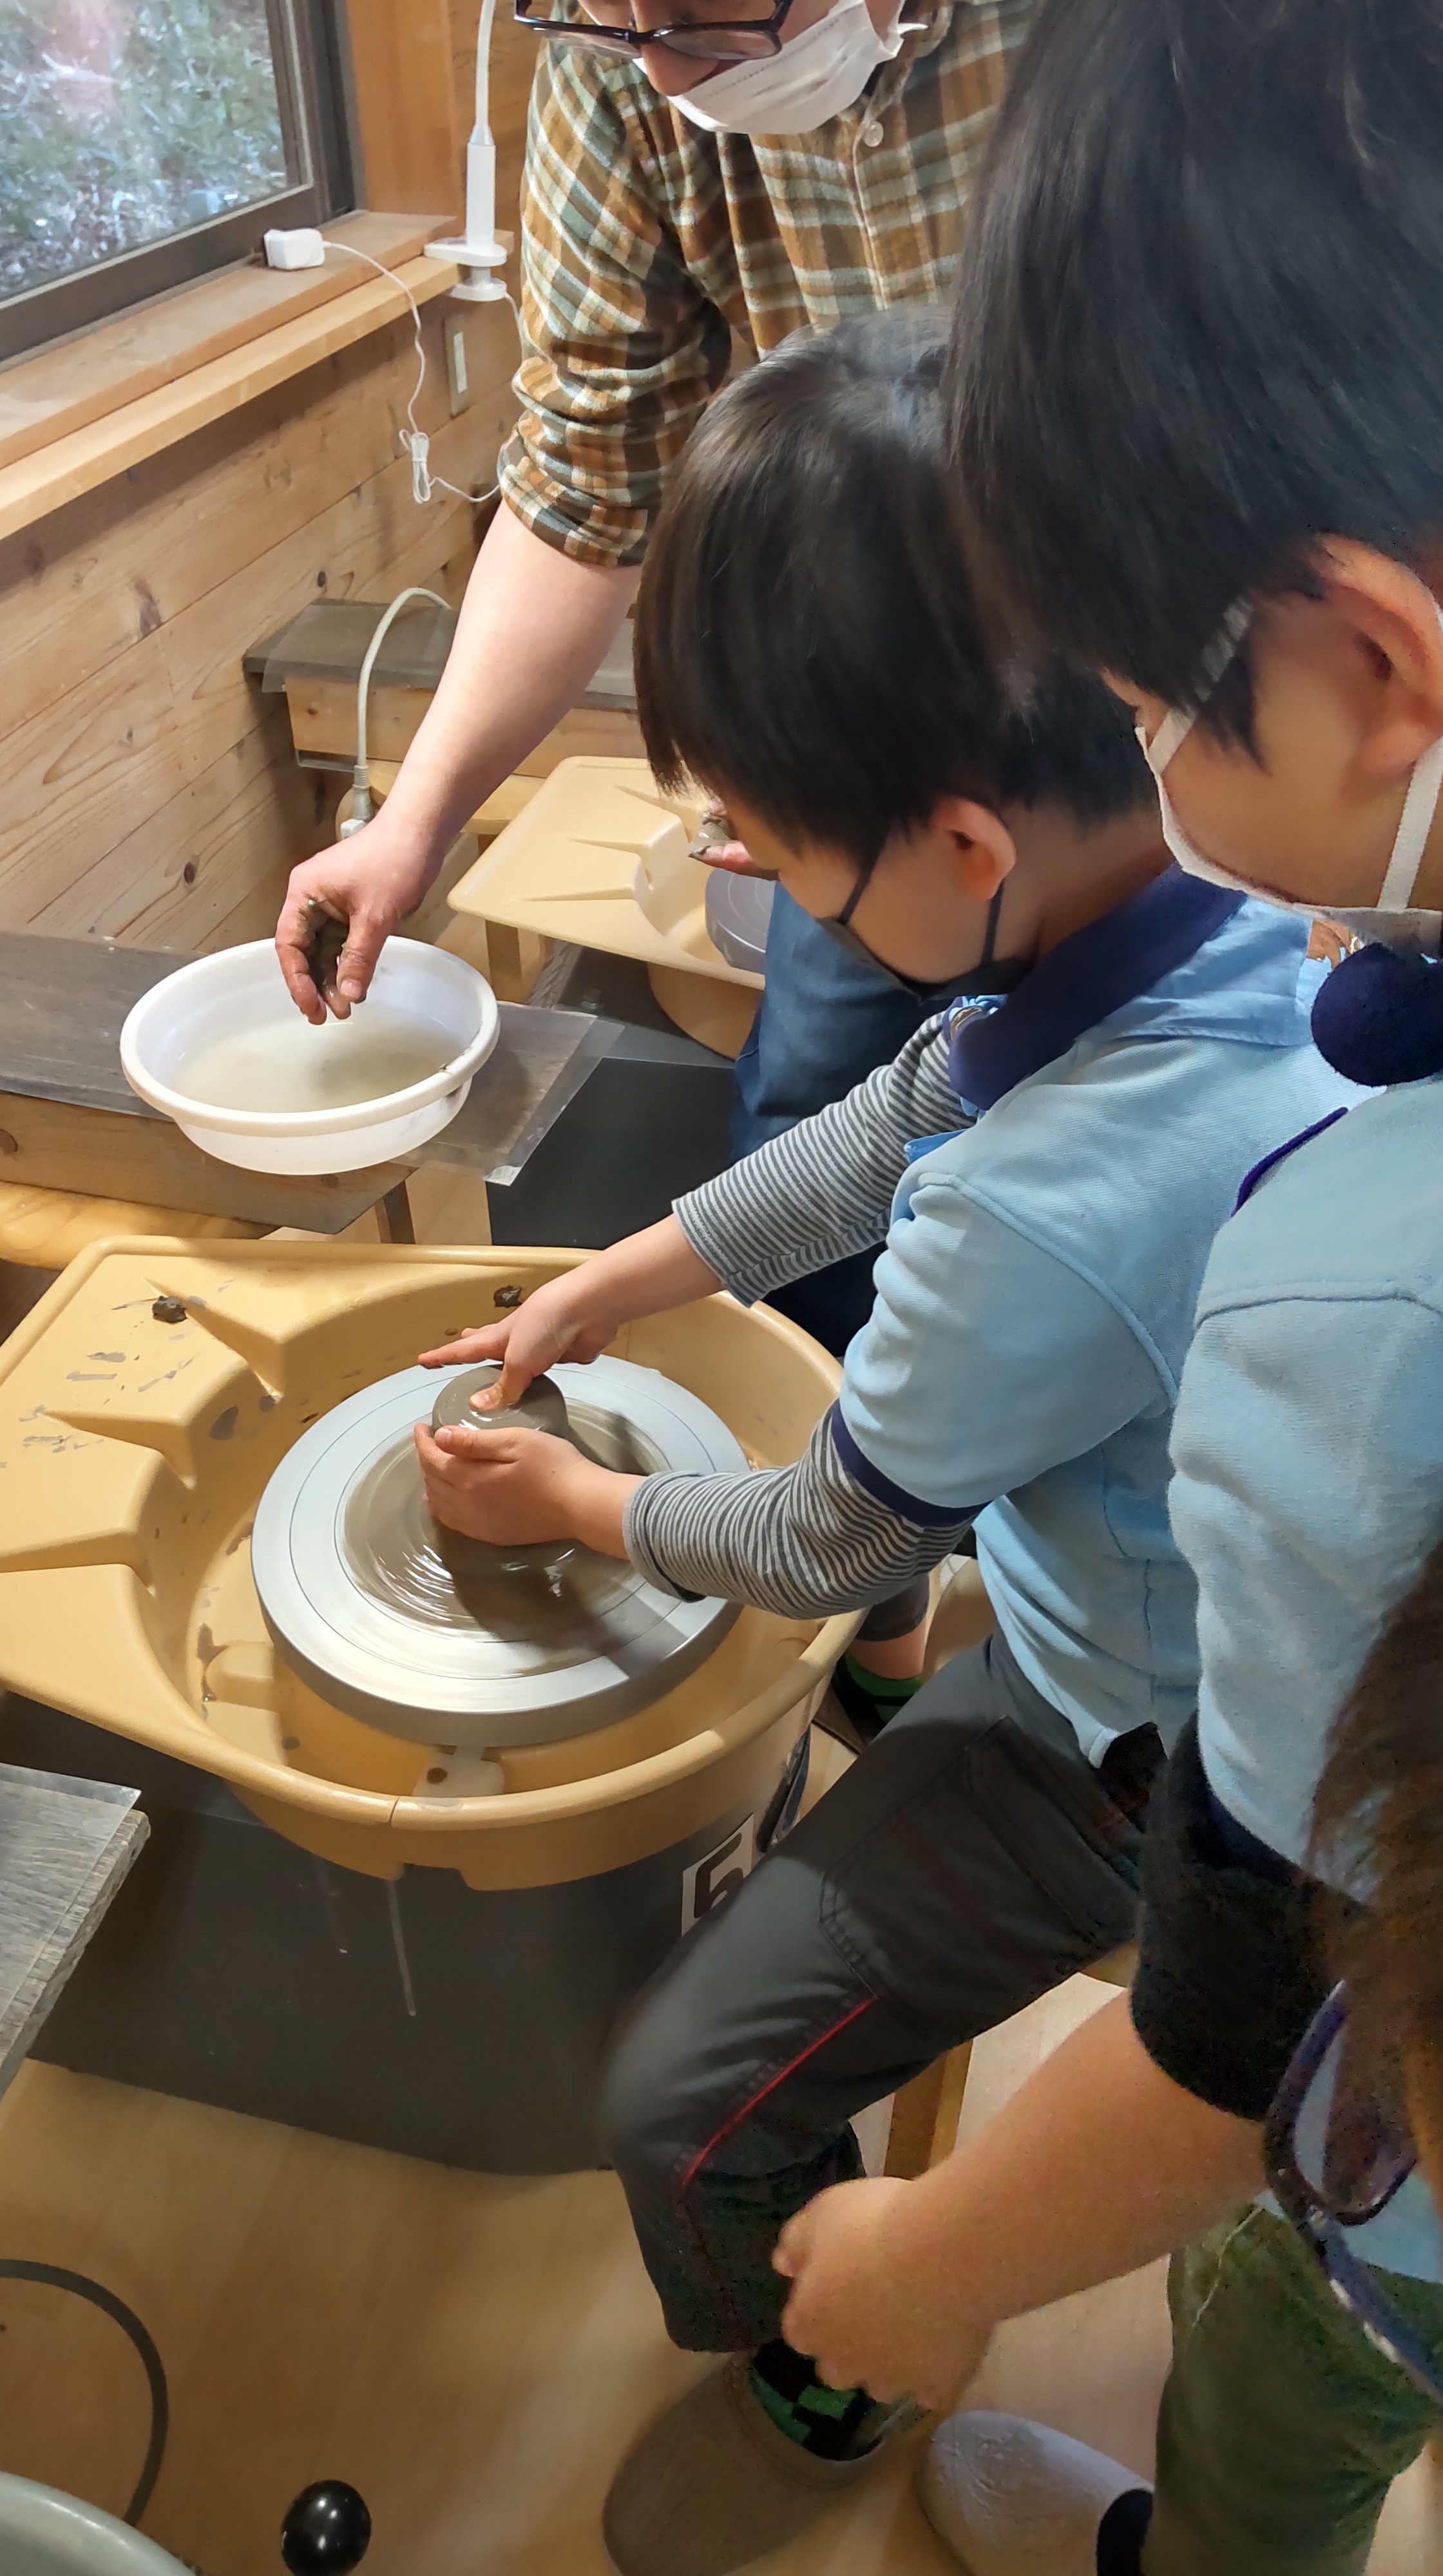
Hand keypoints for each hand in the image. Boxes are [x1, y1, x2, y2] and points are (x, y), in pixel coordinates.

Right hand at [276, 817, 437, 1023]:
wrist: (421, 832)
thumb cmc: (393, 861)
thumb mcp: (375, 916)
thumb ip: (359, 957)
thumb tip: (348, 995)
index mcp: (304, 894)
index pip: (289, 945)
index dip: (296, 980)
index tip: (310, 1007)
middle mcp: (311, 899)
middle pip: (303, 950)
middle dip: (315, 984)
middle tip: (328, 1015)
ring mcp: (330, 903)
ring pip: (323, 950)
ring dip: (332, 978)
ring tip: (345, 1007)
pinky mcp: (350, 908)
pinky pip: (341, 942)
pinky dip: (347, 964)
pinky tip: (355, 986)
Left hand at [414, 1420, 636, 1551]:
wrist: (581, 1506)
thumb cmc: (554, 1466)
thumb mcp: (515, 1441)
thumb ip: (474, 1441)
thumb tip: (440, 1437)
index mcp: (471, 1478)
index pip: (434, 1459)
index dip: (423, 1442)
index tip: (422, 1427)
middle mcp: (467, 1505)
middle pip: (433, 1482)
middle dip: (425, 1460)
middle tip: (430, 1442)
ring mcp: (478, 1524)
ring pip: (439, 1504)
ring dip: (430, 1484)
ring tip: (433, 1467)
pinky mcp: (491, 1535)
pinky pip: (453, 1522)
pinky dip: (441, 1508)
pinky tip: (444, 1500)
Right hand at [419, 1274, 616, 1406]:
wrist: (588, 1310)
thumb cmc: (547, 1323)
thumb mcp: (518, 1360)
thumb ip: (503, 1386)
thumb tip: (479, 1405)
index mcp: (498, 1338)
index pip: (462, 1350)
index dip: (442, 1357)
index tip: (423, 1361)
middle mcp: (516, 1341)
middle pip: (487, 1347)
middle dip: (470, 1351)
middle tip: (457, 1353)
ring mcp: (540, 1346)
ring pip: (516, 1362)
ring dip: (503, 1369)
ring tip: (492, 1375)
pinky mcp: (562, 1354)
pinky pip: (544, 1373)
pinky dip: (536, 1381)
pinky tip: (537, 1385)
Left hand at [774, 2177, 994, 2410]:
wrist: (947, 2250)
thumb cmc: (874, 2224)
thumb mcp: (824, 2212)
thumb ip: (797, 2242)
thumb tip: (782, 2264)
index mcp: (810, 2324)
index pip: (800, 2329)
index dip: (817, 2307)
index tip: (836, 2281)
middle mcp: (845, 2363)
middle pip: (837, 2366)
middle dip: (849, 2344)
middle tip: (874, 2303)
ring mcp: (893, 2379)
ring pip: (883, 2384)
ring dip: (890, 2362)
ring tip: (914, 2323)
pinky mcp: (938, 2386)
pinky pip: (931, 2392)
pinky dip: (935, 2376)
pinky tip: (945, 2345)